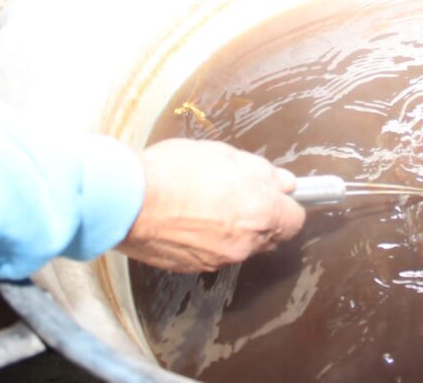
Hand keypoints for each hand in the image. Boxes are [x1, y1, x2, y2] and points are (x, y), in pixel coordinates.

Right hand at [116, 139, 305, 272]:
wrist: (127, 200)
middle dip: (263, 219)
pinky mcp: (192, 267)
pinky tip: (188, 219)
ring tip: (208, 204)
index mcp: (261, 213)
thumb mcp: (226, 155)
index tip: (277, 196)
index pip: (295, 221)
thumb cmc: (176, 171)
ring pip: (240, 246)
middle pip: (270, 237)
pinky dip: (207, 240)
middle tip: (241, 195)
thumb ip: (262, 173)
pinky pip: (212, 254)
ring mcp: (218, 259)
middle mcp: (245, 243)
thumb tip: (283, 183)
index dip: (287, 206)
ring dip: (234, 230)